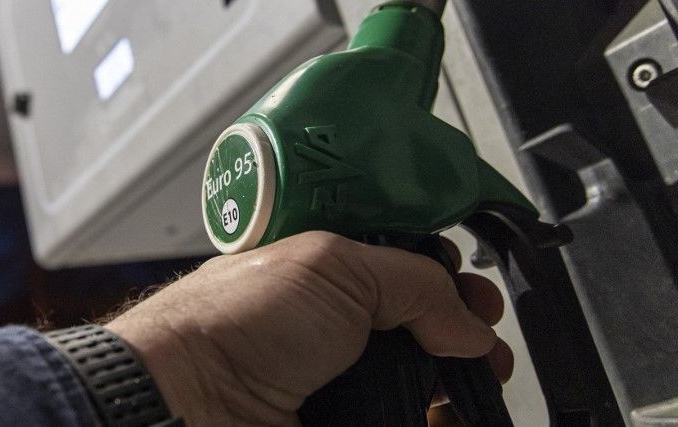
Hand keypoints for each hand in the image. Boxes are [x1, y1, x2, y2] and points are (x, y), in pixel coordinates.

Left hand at [107, 231, 510, 425]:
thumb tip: (467, 321)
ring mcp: (338, 380)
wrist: (192, 400)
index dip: (445, 278)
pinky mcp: (343, 419)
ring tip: (480, 385)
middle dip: (463, 335)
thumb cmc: (234, 321)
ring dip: (459, 383)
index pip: (401, 268)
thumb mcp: (334, 267)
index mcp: (325, 271)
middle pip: (419, 329)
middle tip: (486, 346)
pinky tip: (454, 415)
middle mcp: (333, 324)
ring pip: (417, 382)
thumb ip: (413, 282)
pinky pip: (404, 418)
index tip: (478, 295)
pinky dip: (436, 418)